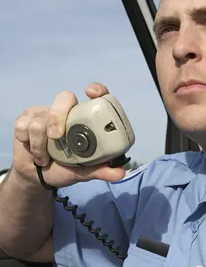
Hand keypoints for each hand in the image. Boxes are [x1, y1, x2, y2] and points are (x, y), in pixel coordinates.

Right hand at [11, 83, 125, 188]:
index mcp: (85, 118)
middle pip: (64, 98)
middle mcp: (67, 111)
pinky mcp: (26, 119)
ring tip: (46, 158)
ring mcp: (45, 112)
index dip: (97, 89)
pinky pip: (23, 125)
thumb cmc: (65, 168)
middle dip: (58, 116)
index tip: (91, 93)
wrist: (38, 177)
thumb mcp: (85, 171)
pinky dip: (29, 143)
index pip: (96, 95)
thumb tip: (120, 173)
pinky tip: (34, 151)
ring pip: (41, 118)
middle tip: (56, 136)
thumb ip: (101, 170)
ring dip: (40, 144)